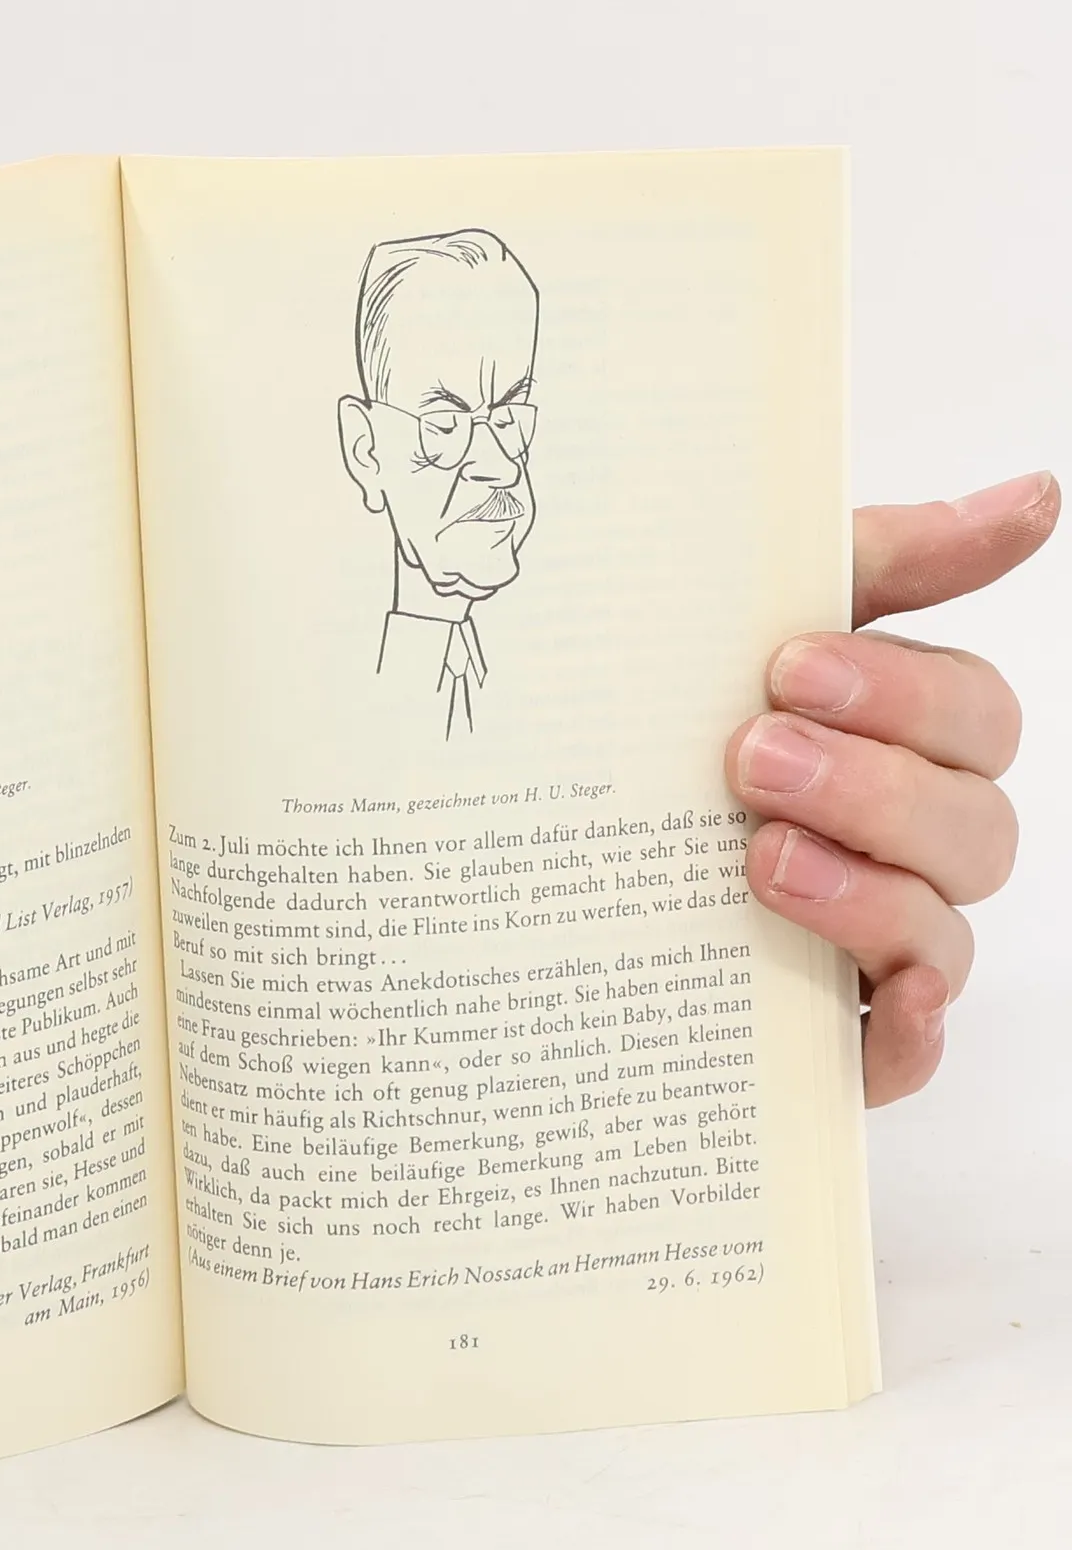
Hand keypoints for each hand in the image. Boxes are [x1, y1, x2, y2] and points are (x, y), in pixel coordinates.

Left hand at [726, 471, 1058, 1105]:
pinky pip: (904, 1052)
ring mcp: (875, 945)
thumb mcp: (740, 632)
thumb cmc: (665, 733)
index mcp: (899, 743)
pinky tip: (887, 1001)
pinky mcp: (830, 1038)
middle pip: (974, 822)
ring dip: (865, 891)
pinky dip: (908, 1033)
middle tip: (750, 758)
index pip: (971, 713)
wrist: (528, 868)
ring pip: (941, 930)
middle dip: (869, 785)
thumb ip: (876, 563)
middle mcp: (906, 845)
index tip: (788, 666)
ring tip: (759, 859)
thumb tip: (1033, 497)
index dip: (900, 691)